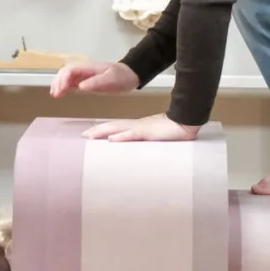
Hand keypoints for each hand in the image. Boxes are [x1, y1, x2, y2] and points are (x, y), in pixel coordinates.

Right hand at [50, 61, 138, 97]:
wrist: (130, 76)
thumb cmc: (121, 77)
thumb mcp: (111, 80)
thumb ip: (96, 83)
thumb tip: (80, 86)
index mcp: (89, 67)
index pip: (70, 70)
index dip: (63, 80)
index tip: (60, 91)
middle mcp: (84, 69)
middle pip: (65, 72)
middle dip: (58, 82)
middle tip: (56, 94)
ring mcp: (84, 74)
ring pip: (66, 76)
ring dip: (59, 84)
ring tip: (55, 95)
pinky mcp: (86, 81)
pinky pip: (71, 82)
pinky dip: (64, 86)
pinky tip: (61, 93)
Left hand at [83, 113, 200, 142]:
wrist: (186, 124)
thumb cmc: (173, 131)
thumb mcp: (155, 137)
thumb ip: (145, 139)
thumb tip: (135, 146)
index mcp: (137, 127)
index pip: (116, 127)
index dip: (102, 129)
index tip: (89, 133)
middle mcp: (136, 126)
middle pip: (113, 127)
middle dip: (97, 131)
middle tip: (83, 135)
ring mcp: (142, 129)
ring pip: (119, 129)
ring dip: (104, 132)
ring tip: (91, 136)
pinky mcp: (149, 133)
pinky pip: (133, 135)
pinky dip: (122, 137)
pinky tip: (113, 139)